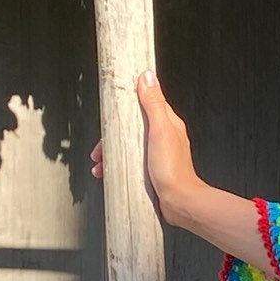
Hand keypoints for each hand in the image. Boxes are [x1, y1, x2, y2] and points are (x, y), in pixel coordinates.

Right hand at [93, 71, 199, 224]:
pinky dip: (116, 166)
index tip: (112, 106)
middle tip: (100, 147)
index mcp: (167, 124)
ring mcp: (156, 155)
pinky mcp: (150, 170)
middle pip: (131, 128)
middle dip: (113, 135)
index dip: (126, 105)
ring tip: (100, 163)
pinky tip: (108, 174)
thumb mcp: (160, 131)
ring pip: (128, 147)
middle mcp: (162, 137)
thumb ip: (154, 104)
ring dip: (111, 153)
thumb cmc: (173, 170)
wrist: (179, 203)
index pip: (144, 105)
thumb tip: (148, 77)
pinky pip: (129, 163)